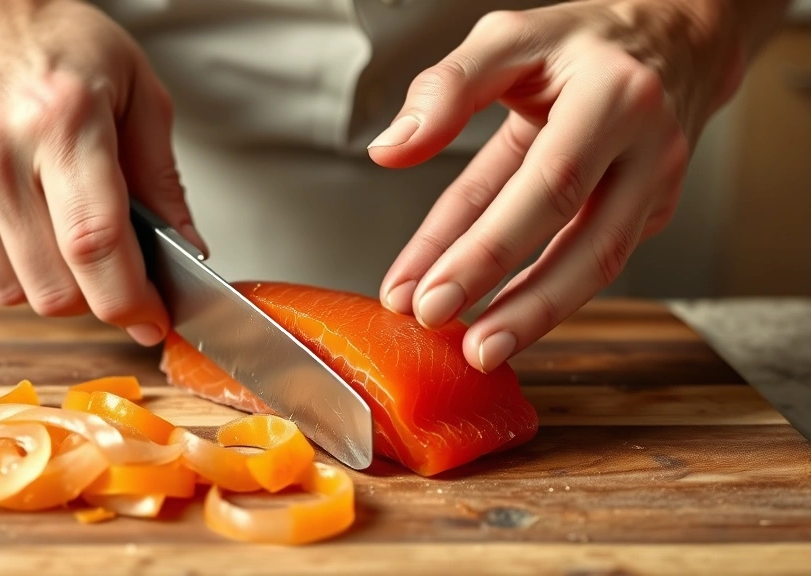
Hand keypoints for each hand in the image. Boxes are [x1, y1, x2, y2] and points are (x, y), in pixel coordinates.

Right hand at [0, 0, 205, 344]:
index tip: (153, 319)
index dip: (130, 298)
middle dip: (99, 298)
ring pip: (17, 293)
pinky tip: (25, 213)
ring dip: (57, 283)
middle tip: (119, 272)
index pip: (95, 243)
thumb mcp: (139, 92)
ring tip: (67, 227)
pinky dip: (15, 263)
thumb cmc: (60, 46)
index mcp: (61, 121)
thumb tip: (187, 254)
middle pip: (55, 289)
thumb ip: (164, 181)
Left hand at [370, 0, 784, 371]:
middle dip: (518, 306)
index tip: (427, 295)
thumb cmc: (582, 41)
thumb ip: (446, 87)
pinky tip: (493, 308)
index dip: (485, 251)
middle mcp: (648, 148)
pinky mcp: (650, 211)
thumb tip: (391, 148)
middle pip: (586, 247)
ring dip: (537, 316)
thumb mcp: (508, 38)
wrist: (672, 38)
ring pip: (600, 267)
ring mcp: (657, 186)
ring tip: (480, 350)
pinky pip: (586, 255)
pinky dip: (537, 286)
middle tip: (461, 347)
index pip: (546, 188)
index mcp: (615, 97)